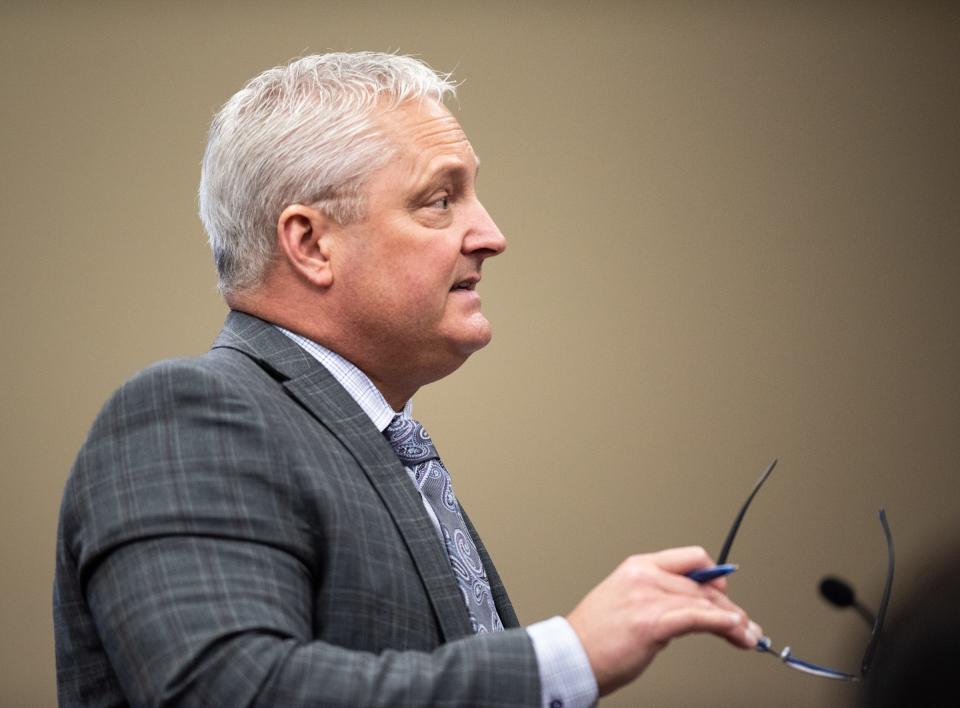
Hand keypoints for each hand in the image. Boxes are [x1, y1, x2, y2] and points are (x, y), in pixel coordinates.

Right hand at [566, 546, 761, 696]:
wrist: (570, 656)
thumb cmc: (594, 637)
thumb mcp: (625, 602)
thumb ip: (656, 598)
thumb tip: (689, 609)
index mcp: (638, 567)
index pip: (690, 558)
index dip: (714, 574)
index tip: (726, 592)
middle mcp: (645, 577)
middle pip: (703, 586)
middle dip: (730, 608)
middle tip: (746, 625)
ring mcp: (648, 598)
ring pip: (705, 603)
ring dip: (734, 622)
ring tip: (748, 637)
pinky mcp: (651, 623)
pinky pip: (697, 618)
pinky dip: (722, 624)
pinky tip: (736, 630)